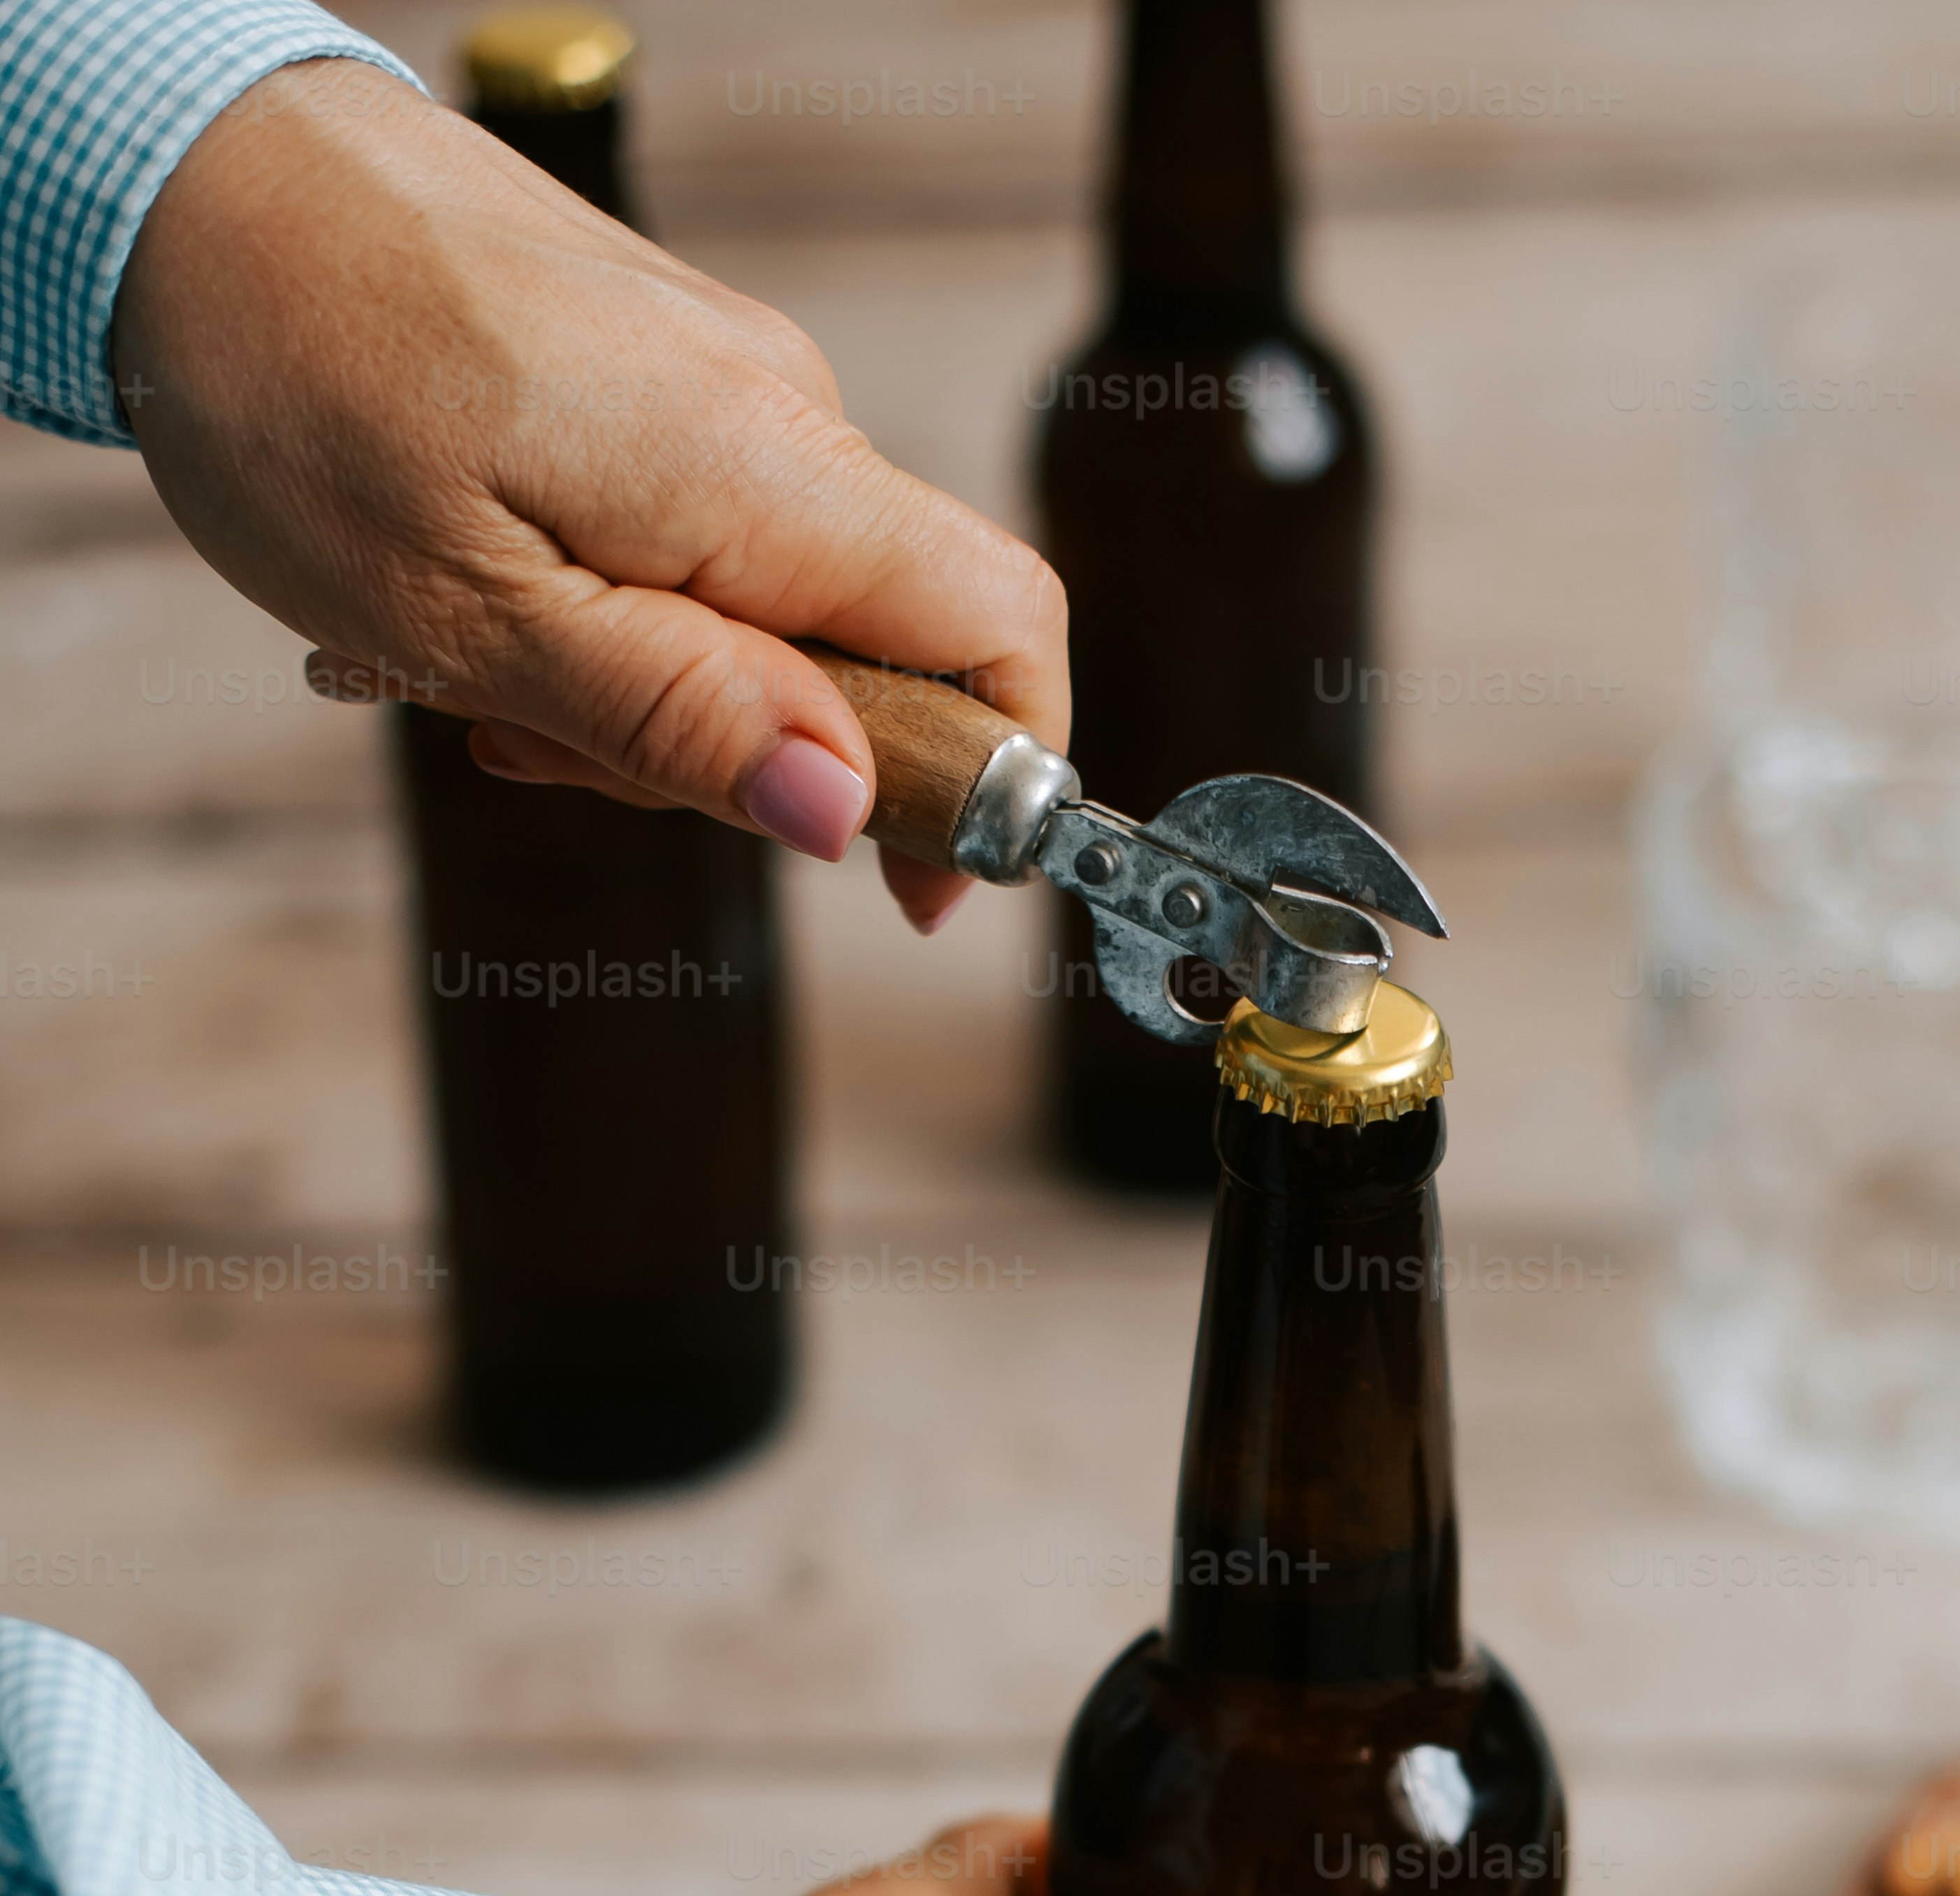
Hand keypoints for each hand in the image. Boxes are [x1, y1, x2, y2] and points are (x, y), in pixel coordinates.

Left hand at [111, 60, 1063, 929]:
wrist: (191, 175)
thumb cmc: (299, 379)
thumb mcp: (475, 612)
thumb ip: (678, 717)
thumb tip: (843, 811)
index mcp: (765, 472)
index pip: (1003, 629)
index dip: (991, 782)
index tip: (906, 892)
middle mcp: (781, 414)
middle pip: (877, 657)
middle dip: (739, 758)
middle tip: (547, 755)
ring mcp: (724, 385)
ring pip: (769, 616)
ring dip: (642, 692)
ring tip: (475, 667)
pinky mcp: (661, 375)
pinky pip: (694, 544)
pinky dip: (605, 611)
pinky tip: (481, 601)